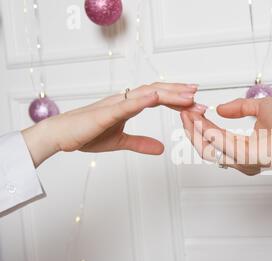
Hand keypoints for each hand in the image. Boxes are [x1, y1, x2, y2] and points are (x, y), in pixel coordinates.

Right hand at [23, 82, 206, 166]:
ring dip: (168, 93)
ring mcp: (116, 103)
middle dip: (180, 93)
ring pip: (146, 94)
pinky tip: (156, 96)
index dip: (177, 98)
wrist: (60, 135)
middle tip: (200, 96)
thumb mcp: (120, 141)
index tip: (196, 102)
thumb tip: (162, 149)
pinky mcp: (105, 112)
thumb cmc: (86, 134)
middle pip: (157, 92)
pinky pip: (126, 104)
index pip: (158, 98)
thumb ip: (141, 143)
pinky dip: (141, 99)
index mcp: (129, 105)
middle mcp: (125, 100)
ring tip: (188, 94)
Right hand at [181, 97, 271, 175]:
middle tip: (183, 112)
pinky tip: (201, 120)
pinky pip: (223, 148)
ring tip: (188, 114)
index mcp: (242, 148)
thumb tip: (219, 108)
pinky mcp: (249, 158)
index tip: (191, 109)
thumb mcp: (260, 107)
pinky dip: (209, 134)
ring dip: (196, 131)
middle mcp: (240, 157)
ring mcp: (243, 160)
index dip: (199, 124)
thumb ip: (239, 107)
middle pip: (205, 148)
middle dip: (191, 129)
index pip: (213, 139)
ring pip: (209, 150)